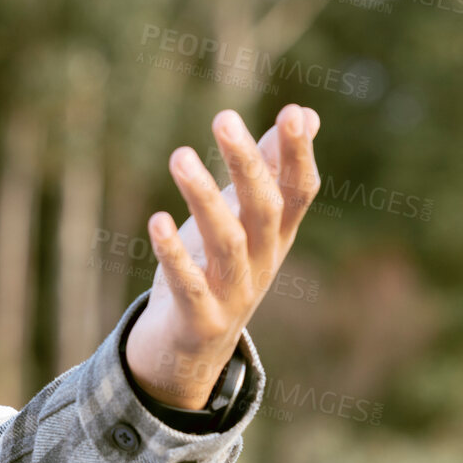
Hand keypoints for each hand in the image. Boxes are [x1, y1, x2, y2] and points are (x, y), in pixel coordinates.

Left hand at [123, 104, 322, 409]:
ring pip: (226, 242)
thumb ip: (274, 167)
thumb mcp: (248, 218)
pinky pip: (189, 284)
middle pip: (263, 208)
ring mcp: (234, 292)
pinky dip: (174, 254)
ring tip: (180, 156)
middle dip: (247, 164)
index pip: (299, 190)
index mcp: (277, 234)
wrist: (194, 350)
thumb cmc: (220, 268)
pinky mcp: (201, 319)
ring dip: (203, 197)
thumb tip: (305, 113)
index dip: (298, 154)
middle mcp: (263, 260)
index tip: (291, 111)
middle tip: (224, 119)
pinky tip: (156, 221)